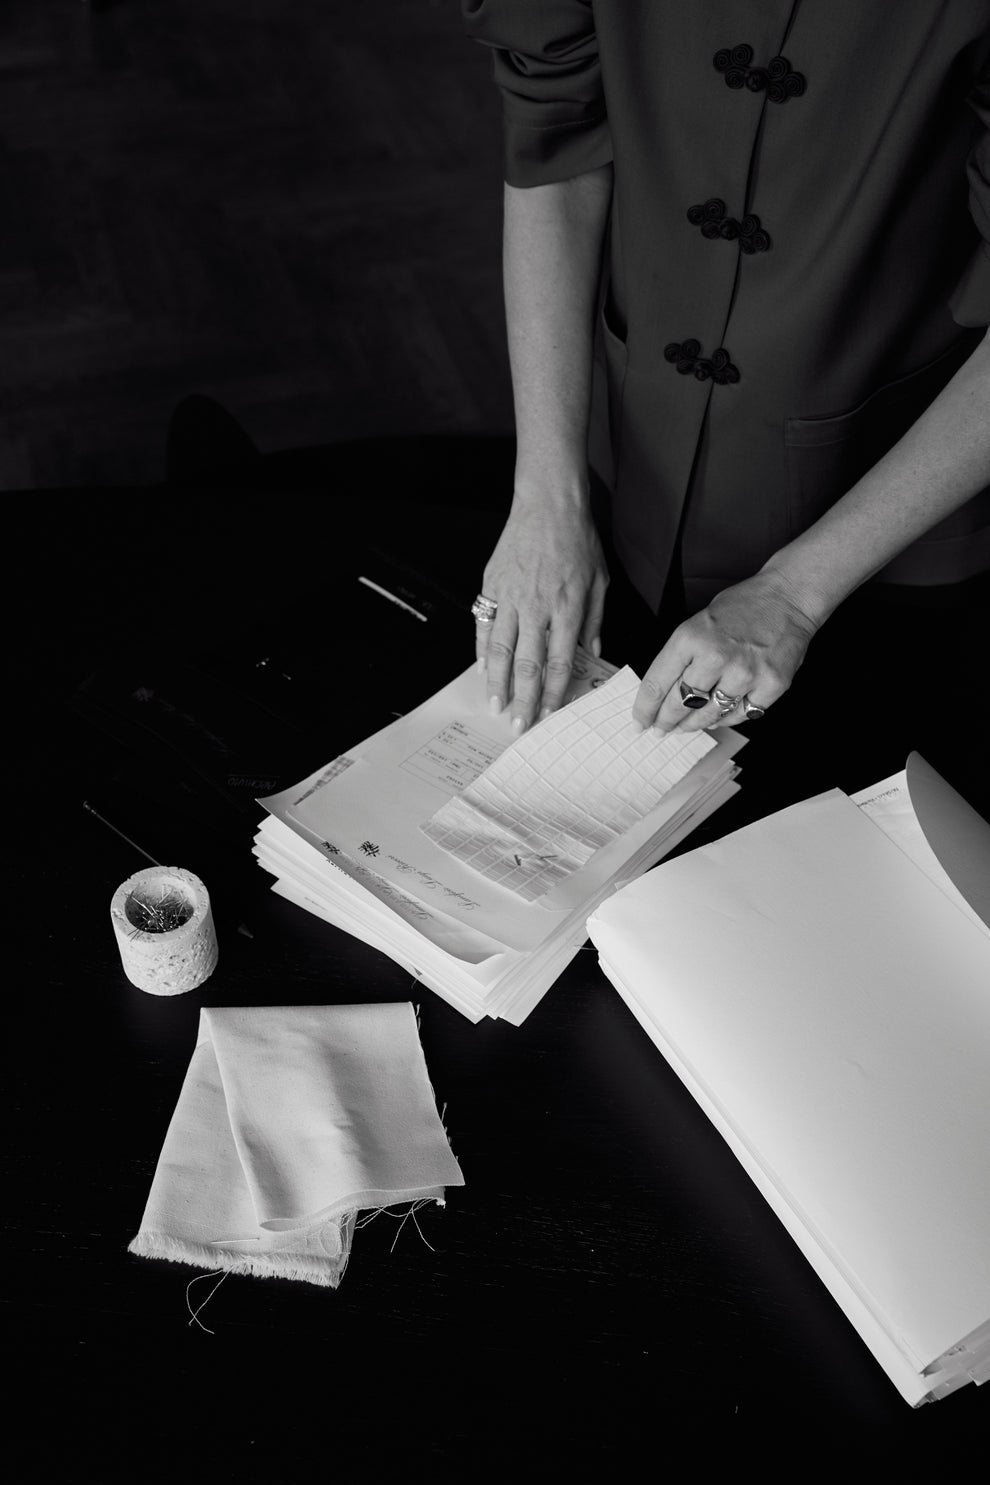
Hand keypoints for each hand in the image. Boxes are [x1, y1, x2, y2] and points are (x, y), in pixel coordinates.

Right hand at [476, 497, 608, 731]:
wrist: (548, 505)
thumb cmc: (578, 542)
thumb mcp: (599, 583)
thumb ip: (594, 622)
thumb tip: (593, 656)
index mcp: (568, 608)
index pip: (559, 662)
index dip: (551, 693)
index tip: (546, 714)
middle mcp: (538, 606)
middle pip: (528, 663)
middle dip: (523, 699)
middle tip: (518, 724)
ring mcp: (511, 596)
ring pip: (501, 649)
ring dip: (498, 682)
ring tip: (495, 705)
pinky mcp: (492, 585)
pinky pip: (484, 625)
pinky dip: (482, 650)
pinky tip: (483, 669)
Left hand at [631, 570, 819, 733]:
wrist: (787, 598)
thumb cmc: (741, 608)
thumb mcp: (697, 624)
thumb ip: (681, 658)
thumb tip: (662, 695)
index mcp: (690, 637)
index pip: (657, 684)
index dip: (645, 709)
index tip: (640, 722)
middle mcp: (716, 656)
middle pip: (680, 704)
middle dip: (667, 722)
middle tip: (662, 729)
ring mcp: (745, 673)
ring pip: (709, 714)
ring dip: (695, 724)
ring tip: (687, 725)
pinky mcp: (770, 685)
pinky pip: (740, 715)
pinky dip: (727, 718)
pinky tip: (719, 716)